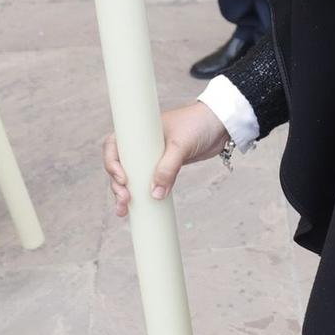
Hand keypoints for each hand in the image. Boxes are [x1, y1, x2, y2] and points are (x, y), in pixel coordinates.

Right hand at [103, 101, 231, 215]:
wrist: (221, 124)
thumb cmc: (199, 124)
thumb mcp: (181, 145)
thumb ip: (168, 168)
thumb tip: (155, 194)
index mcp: (139, 130)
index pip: (113, 146)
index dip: (112, 163)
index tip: (123, 179)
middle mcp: (141, 143)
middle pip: (118, 165)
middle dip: (117, 185)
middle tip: (125, 201)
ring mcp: (151, 155)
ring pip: (130, 176)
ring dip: (124, 193)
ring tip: (123, 211)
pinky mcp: (163, 166)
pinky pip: (146, 181)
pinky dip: (140, 194)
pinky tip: (136, 209)